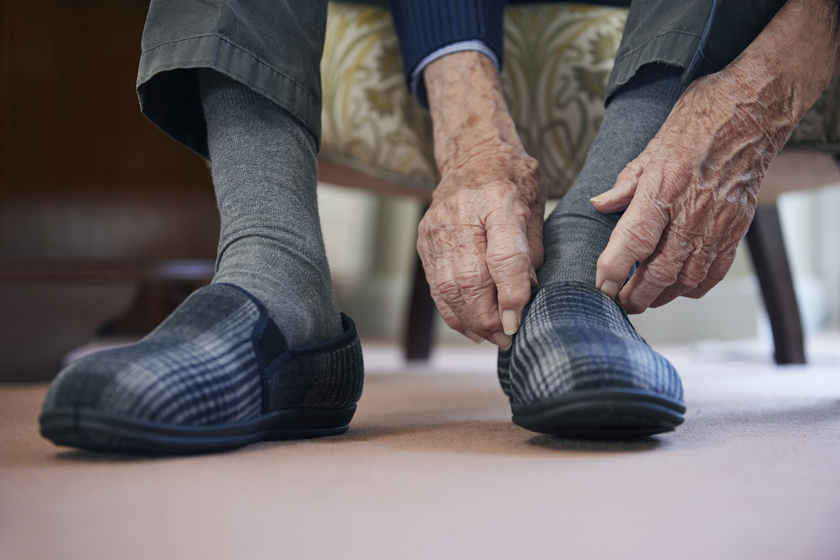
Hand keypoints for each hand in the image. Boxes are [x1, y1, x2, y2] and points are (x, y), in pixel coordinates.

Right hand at [419, 142, 544, 347]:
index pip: (504, 256)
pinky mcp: (424, 240)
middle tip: (507, 338)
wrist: (472, 155)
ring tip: (492, 338)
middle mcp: (461, 214)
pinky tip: (471, 326)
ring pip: (449, 288)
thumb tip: (527, 296)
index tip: (517, 322)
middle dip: (489, 318)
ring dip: (470, 321)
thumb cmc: (512, 181)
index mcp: (498, 200)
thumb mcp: (536, 206)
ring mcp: (437, 228)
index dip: (511, 294)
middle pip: (471, 279)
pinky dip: (453, 312)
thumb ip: (532, 251)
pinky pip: (436, 286)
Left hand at [592, 0, 839, 312]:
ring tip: (644, 300)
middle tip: (619, 302)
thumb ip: (627, 182)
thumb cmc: (703, 116)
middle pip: (660, 270)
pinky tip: (680, 288)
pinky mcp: (737, 227)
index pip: (634, 239)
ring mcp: (718, 222)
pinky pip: (716, 270)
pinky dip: (695, 286)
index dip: (614, 268)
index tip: (601, 285)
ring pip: (687, 277)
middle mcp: (692, 210)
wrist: (757, 109)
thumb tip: (600, 204)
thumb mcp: (655, 143)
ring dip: (663, 296)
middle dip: (636, 294)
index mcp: (665, 186)